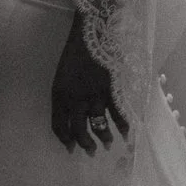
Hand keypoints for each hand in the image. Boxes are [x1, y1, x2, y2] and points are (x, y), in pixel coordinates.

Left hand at [50, 19, 128, 155]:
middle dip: (85, 144)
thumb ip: (65, 97)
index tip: (70, 148)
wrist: (91, 32)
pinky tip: (126, 135)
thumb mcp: (62, 76)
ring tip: (108, 145)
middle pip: (78, 130)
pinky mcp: (111, 89)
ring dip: (104, 138)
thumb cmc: (75, 54)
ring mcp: (94, 95)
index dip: (65, 139)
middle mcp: (75, 99)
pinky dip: (123, 126)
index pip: (58, 125)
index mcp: (59, 95)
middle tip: (91, 152)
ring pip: (98, 125)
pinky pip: (117, 113)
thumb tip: (73, 117)